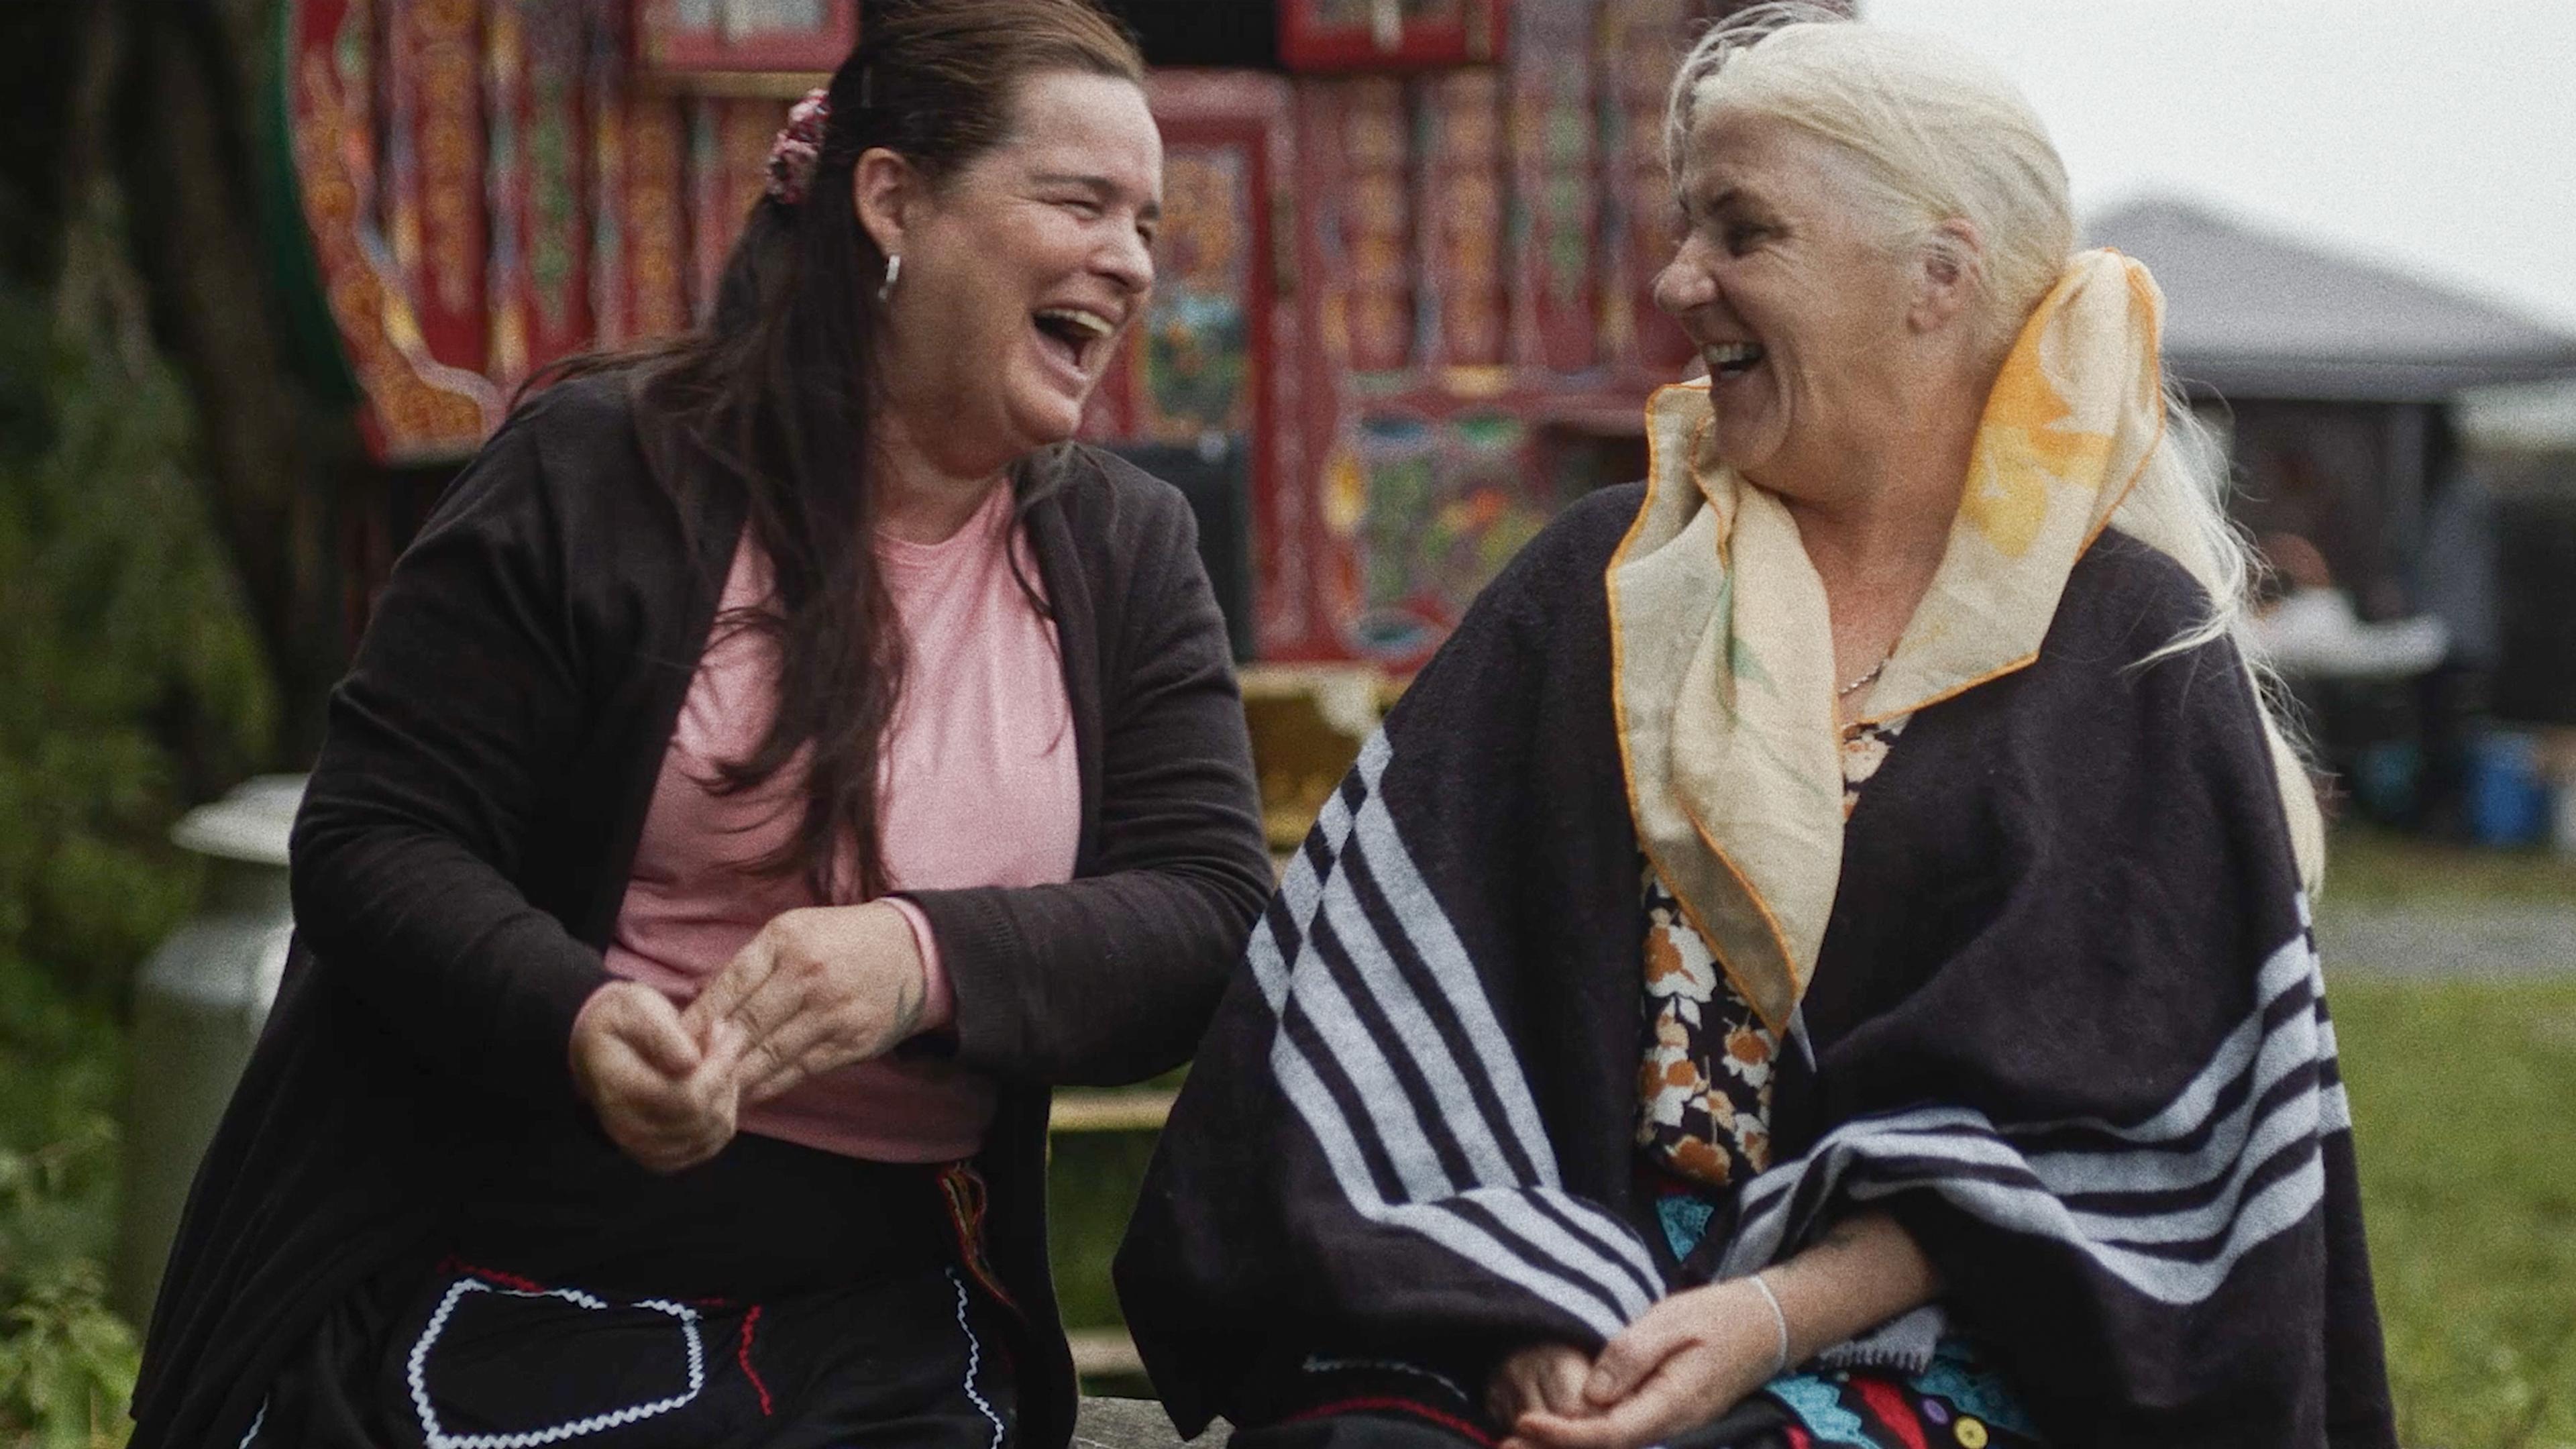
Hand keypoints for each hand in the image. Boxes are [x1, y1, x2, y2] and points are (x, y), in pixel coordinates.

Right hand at [569, 980, 737, 1172]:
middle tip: (724, 1038)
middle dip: (726, 1074)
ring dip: (727, 1093)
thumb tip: (691, 1063)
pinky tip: (715, 1085)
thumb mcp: (635, 1006)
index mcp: (618, 1091)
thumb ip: (662, 1033)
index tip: (726, 1030)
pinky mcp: (660, 1155)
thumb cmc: (621, 1020)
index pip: (688, 1096)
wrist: (599, 1046)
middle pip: (704, 1117)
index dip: (719, 1066)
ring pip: (713, 1133)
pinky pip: (709, 1145)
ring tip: (718, 1058)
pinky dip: (722, 1115)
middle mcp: (626, 1129)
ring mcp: (643, 1147)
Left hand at [681, 902, 929, 1106]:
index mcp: (787, 942)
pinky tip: (746, 1096)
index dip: (698, 1019)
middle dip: (710, 1055)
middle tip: (680, 1078)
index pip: (731, 985)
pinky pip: (800, 1071)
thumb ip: (751, 966)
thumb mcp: (794, 932)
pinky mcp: (851, 1042)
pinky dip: (769, 1086)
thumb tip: (700, 1005)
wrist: (913, 952)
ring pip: (771, 1054)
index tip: (673, 1044)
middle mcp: (809, 976)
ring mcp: (833, 1012)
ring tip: (706, 1094)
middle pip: (747, 1024)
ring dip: (735, 1078)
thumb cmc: (840, 941)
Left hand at [1509, 1279, 1782, 1448]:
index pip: (1609, 1434)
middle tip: (1503, 1444)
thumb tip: (1591, 1393)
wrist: (1767, 1325)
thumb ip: (1631, 1354)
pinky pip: (1620, 1434)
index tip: (1523, 1421)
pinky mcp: (1664, 1415)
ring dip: (1565, 1444)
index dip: (1563, 1434)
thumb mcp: (1672, 1321)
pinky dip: (1584, 1435)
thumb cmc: (1719, 1316)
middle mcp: (1669, 1426)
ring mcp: (1668, 1424)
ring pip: (1611, 1445)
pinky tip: (1555, 1427)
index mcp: (1671, 1405)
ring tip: (1516, 1439)